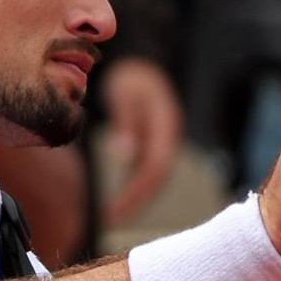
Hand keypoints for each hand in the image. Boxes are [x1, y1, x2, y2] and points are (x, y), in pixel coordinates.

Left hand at [100, 57, 182, 224]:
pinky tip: (119, 197)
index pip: (155, 167)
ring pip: (153, 176)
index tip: (116, 209)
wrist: (141, 60)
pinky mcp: (154, 142)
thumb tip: (124, 156)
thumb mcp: (127, 92)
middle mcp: (168, 137)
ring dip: (137, 197)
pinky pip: (147, 169)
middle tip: (111, 220)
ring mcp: (162, 140)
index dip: (138, 191)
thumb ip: (128, 122)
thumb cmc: (132, 75)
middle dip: (137, 201)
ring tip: (112, 216)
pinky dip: (135, 185)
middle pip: (157, 178)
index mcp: (166, 126)